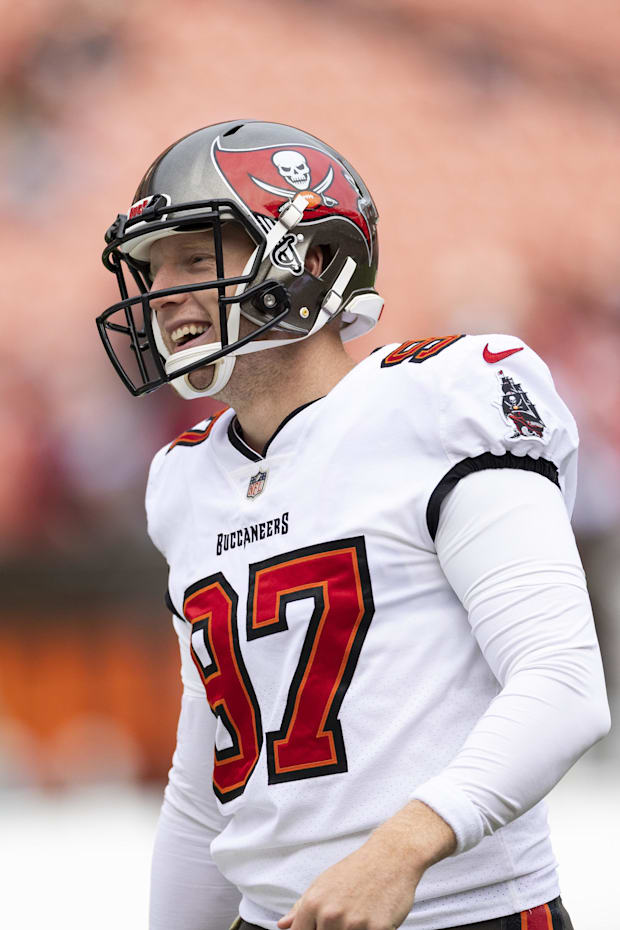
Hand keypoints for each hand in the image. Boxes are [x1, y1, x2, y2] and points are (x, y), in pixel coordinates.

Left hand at [277, 801, 455, 929]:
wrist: (391, 856)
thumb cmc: (357, 870)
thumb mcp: (324, 883)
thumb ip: (301, 907)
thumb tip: (283, 925)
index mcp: (314, 904)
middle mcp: (330, 915)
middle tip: (346, 916)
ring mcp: (353, 924)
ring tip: (359, 917)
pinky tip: (372, 920)